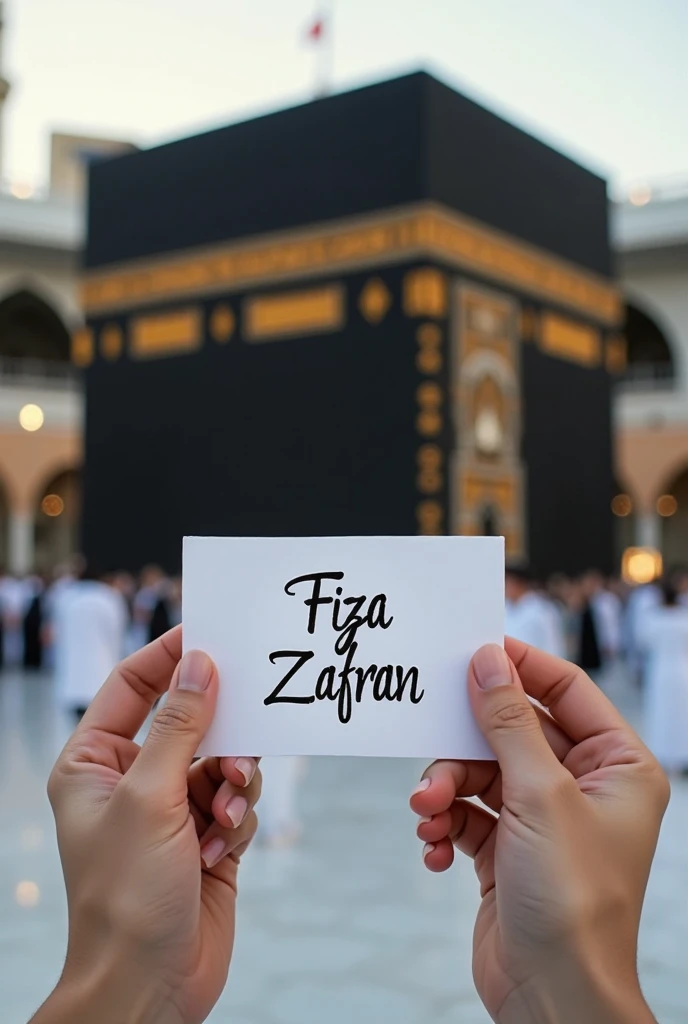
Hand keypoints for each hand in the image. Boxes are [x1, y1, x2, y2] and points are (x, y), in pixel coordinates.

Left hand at [35, 626, 260, 1023]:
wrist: (150, 984)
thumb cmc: (125, 895)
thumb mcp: (150, 797)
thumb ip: (181, 725)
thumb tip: (200, 664)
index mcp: (95, 763)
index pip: (132, 686)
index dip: (168, 657)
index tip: (209, 634)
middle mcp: (132, 780)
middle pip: (189, 722)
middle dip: (218, 736)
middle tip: (240, 740)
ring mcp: (170, 809)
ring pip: (222, 760)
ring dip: (231, 785)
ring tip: (222, 818)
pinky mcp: (205, 837)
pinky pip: (236, 801)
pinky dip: (236, 820)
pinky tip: (220, 851)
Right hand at [410, 639, 667, 1023]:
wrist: (552, 998)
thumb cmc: (572, 900)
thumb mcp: (539, 794)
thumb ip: (509, 721)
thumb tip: (487, 660)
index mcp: (617, 766)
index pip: (566, 690)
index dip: (520, 666)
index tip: (472, 650)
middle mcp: (583, 787)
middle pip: (512, 732)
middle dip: (465, 746)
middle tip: (431, 748)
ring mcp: (543, 819)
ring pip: (480, 773)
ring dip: (446, 790)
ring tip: (428, 815)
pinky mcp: (507, 851)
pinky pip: (467, 814)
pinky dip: (446, 826)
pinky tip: (436, 849)